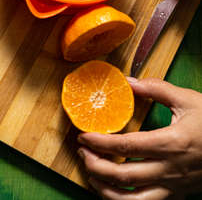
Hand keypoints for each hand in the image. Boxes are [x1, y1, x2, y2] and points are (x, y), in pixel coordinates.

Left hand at [77, 78, 201, 199]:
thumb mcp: (189, 99)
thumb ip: (156, 88)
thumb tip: (128, 81)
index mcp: (170, 143)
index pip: (124, 147)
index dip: (98, 143)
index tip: (82, 136)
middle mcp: (169, 169)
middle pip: (121, 175)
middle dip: (94, 165)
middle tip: (82, 152)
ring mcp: (173, 186)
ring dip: (104, 189)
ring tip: (91, 174)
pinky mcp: (177, 195)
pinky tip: (111, 191)